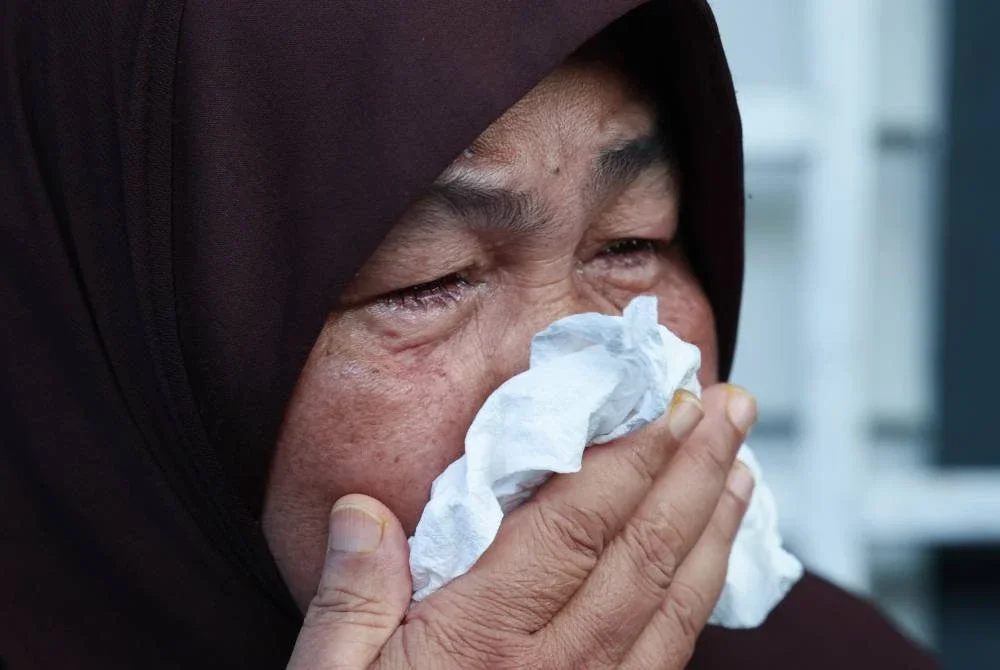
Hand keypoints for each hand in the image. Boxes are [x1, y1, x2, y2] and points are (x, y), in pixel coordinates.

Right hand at [287, 384, 755, 668]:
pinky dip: (700, 601)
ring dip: (715, 530)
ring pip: (675, 606)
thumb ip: (350, 599)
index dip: (633, 457)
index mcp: (482, 645)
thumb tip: (365, 510)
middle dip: (696, 471)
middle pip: (644, 553)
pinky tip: (710, 566)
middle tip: (732, 408)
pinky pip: (668, 660)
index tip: (673, 405)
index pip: (578, 526)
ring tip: (742, 469)